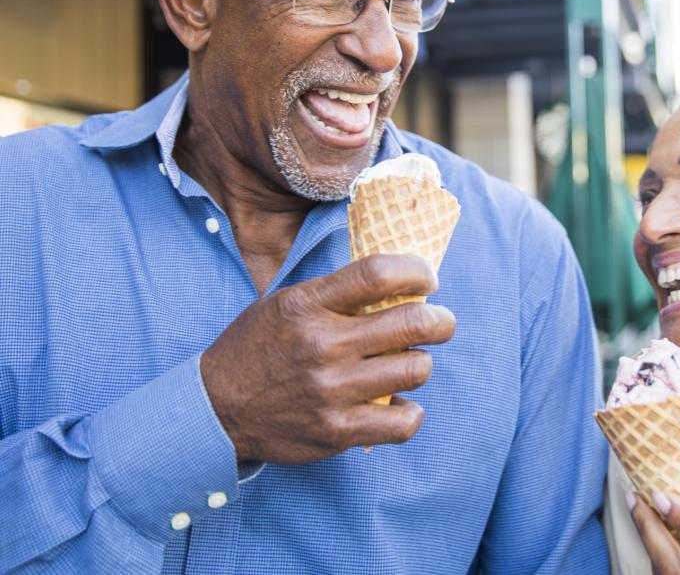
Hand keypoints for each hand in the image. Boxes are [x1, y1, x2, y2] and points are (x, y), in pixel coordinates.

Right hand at [201, 253, 455, 462]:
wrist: (215, 408)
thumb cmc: (259, 346)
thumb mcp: (287, 303)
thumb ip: (337, 292)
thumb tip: (400, 280)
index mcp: (308, 305)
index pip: (379, 274)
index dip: (417, 271)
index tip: (427, 279)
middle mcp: (322, 345)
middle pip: (413, 322)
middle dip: (441, 320)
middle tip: (440, 322)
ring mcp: (331, 391)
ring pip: (416, 369)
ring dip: (421, 364)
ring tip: (409, 363)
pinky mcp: (335, 432)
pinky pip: (403, 422)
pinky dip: (409, 412)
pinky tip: (398, 404)